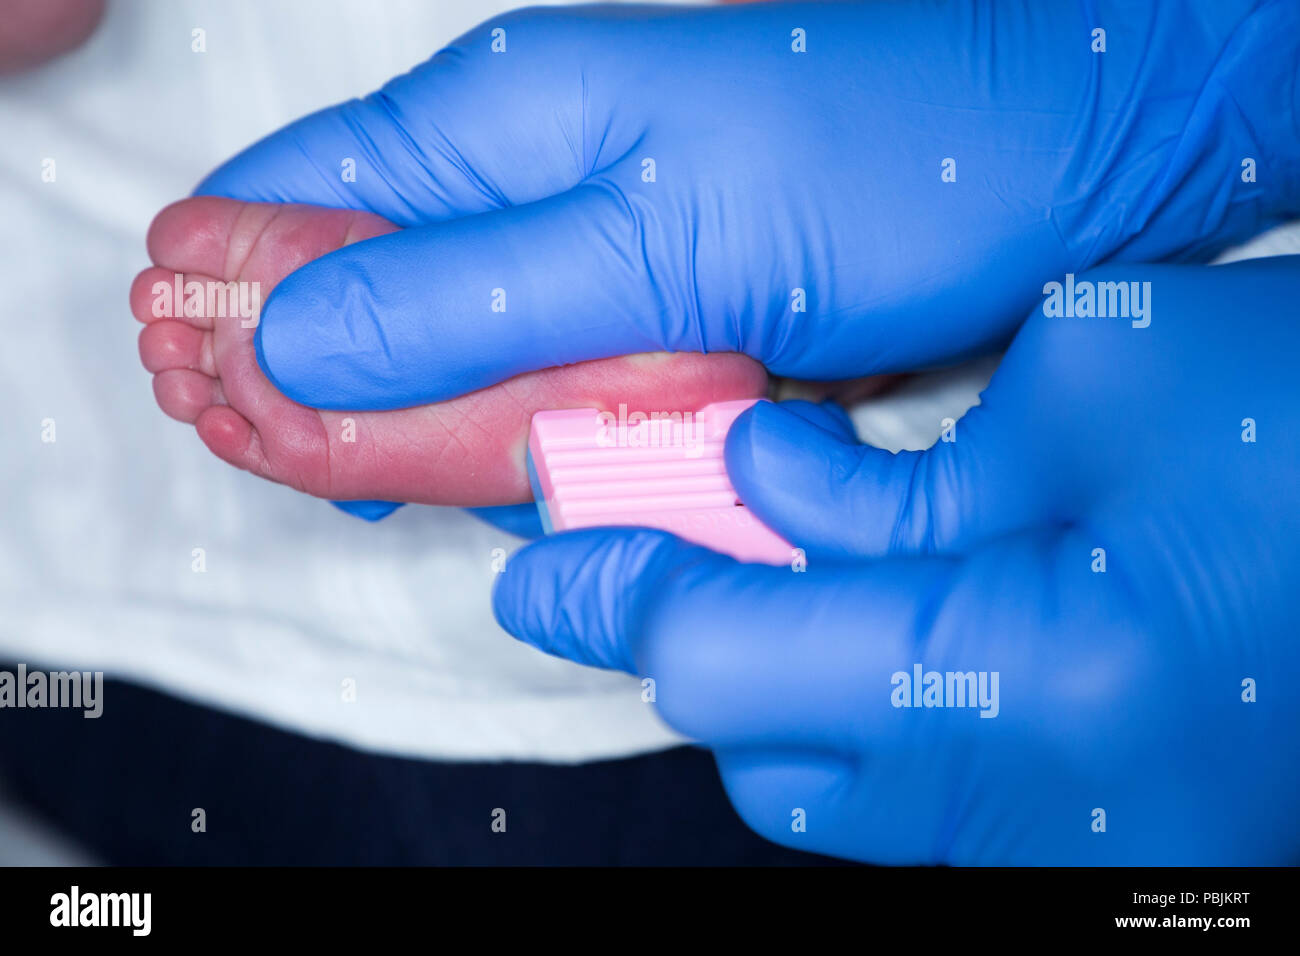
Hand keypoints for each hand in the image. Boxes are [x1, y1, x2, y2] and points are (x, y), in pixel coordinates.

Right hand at [196, 0, 1297, 410]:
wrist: (1063, 165)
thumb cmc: (876, 166)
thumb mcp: (650, 240)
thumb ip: (464, 296)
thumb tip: (288, 345)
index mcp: (496, 120)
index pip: (299, 200)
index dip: (232, 296)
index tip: (205, 393)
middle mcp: (532, 174)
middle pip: (370, 279)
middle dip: (326, 378)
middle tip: (313, 471)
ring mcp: (602, 245)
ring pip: (464, 340)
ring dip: (433, 418)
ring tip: (396, 487)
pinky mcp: (668, 304)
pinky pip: (560, 373)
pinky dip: (532, 431)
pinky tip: (519, 474)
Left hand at [493, 256, 1299, 863]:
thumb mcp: (1099, 377)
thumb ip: (893, 465)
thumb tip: (760, 488)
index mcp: (1034, 681)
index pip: (724, 657)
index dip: (618, 596)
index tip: (548, 565)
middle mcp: (1044, 813)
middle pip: (763, 755)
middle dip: (705, 641)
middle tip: (691, 540)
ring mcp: (1084, 855)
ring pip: (835, 800)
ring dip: (786, 689)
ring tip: (808, 577)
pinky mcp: (1116, 854)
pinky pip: (926, 810)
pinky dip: (874, 726)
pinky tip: (910, 631)